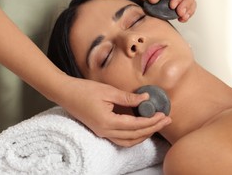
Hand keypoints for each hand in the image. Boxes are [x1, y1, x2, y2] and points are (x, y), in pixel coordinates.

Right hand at [57, 77, 171, 146]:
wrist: (65, 93)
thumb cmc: (84, 90)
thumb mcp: (108, 91)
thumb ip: (128, 97)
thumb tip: (146, 99)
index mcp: (108, 122)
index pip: (136, 125)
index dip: (152, 121)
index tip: (163, 115)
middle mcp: (106, 131)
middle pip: (135, 136)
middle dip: (152, 129)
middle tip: (166, 120)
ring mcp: (102, 133)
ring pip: (129, 141)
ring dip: (144, 134)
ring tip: (156, 125)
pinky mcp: (101, 130)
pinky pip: (121, 138)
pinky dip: (134, 135)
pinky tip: (140, 127)